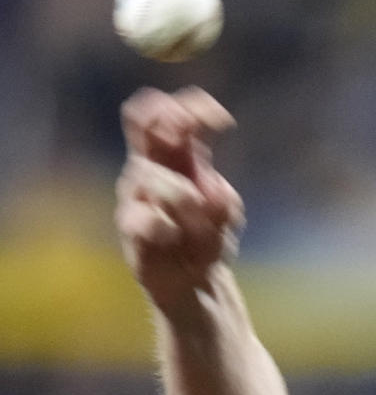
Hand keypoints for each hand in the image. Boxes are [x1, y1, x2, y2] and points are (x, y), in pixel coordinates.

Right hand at [115, 87, 244, 315]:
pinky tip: (175, 239)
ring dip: (184, 200)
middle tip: (189, 144)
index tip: (222, 122)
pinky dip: (166, 227)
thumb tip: (208, 189)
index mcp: (176, 156)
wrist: (196, 287)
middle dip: (169, 124)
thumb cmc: (208, 242)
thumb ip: (221, 196)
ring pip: (150, 175)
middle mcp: (150, 167)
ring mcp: (135, 195)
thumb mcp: (226, 215)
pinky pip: (143, 217)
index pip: (170, 113)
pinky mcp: (129, 226)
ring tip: (202, 230)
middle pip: (141, 120)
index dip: (192, 107)